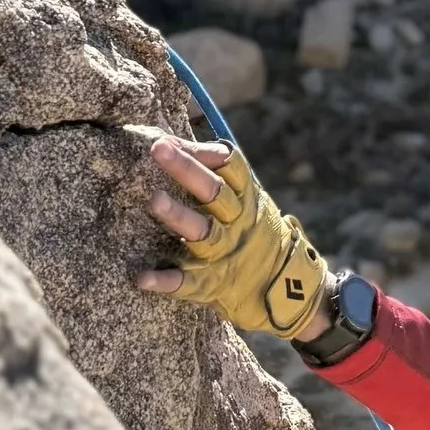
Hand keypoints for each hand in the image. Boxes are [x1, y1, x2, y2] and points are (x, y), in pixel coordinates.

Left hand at [135, 130, 330, 337]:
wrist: (287, 288)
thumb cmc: (255, 236)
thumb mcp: (250, 204)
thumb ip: (222, 179)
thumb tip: (178, 145)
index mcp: (246, 199)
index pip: (229, 166)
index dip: (201, 151)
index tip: (171, 140)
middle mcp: (237, 222)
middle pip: (213, 191)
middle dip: (186, 169)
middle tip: (158, 149)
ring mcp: (225, 253)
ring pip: (202, 231)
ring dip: (178, 215)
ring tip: (154, 200)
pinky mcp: (213, 284)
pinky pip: (189, 282)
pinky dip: (167, 281)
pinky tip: (142, 278)